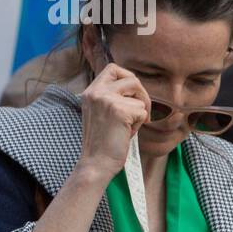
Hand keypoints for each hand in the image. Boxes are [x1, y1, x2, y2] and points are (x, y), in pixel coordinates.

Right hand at [76, 63, 150, 180]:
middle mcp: (96, 92)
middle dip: (141, 94)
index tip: (132, 94)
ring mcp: (106, 100)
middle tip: (140, 111)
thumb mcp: (100, 113)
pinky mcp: (119, 111)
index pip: (113, 68)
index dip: (127, 77)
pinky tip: (126, 133)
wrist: (96, 163)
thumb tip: (133, 84)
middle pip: (131, 78)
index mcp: (90, 92)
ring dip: (140, 111)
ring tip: (128, 126)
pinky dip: (139, 124)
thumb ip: (111, 97)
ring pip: (139, 95)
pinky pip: (142, 111)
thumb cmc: (102, 141)